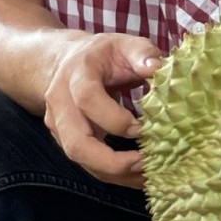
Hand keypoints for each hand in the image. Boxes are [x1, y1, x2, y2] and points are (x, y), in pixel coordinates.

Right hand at [42, 33, 161, 187]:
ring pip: (81, 160)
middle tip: (145, 162)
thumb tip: (160, 69)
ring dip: (115, 174)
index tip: (142, 127)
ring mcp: (59, 126)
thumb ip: (142, 53)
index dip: (115, 119)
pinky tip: (139, 176)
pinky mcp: (66, 141)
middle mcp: (61, 103)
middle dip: (111, 161)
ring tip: (148, 175)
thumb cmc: (101, 55)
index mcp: (76, 75)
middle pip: (76, 144)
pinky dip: (114, 175)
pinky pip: (88, 164)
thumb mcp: (122, 44)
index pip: (87, 100)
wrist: (65, 62)